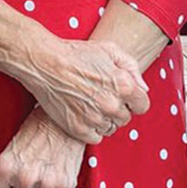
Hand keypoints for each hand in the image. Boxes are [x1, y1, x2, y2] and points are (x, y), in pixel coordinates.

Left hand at [0, 112, 84, 187]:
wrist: (64, 121)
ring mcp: (46, 184)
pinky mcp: (65, 187)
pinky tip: (52, 178)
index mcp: (6, 167)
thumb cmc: (35, 131)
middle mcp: (25, 178)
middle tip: (24, 176)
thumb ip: (3, 174)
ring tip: (39, 176)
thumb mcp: (9, 149)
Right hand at [20, 37, 149, 142]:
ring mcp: (95, 119)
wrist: (44, 62)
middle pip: (125, 118)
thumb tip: (142, 88)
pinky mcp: (78, 128)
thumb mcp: (109, 50)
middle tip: (100, 98)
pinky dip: (90, 129)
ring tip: (89, 105)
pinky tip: (82, 115)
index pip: (142, 106)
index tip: (122, 97)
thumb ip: (132, 68)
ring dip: (104, 120)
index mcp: (124, 86)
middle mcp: (112, 105)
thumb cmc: (75, 54)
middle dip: (117, 109)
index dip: (133, 100)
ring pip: (110, 129)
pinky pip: (95, 138)